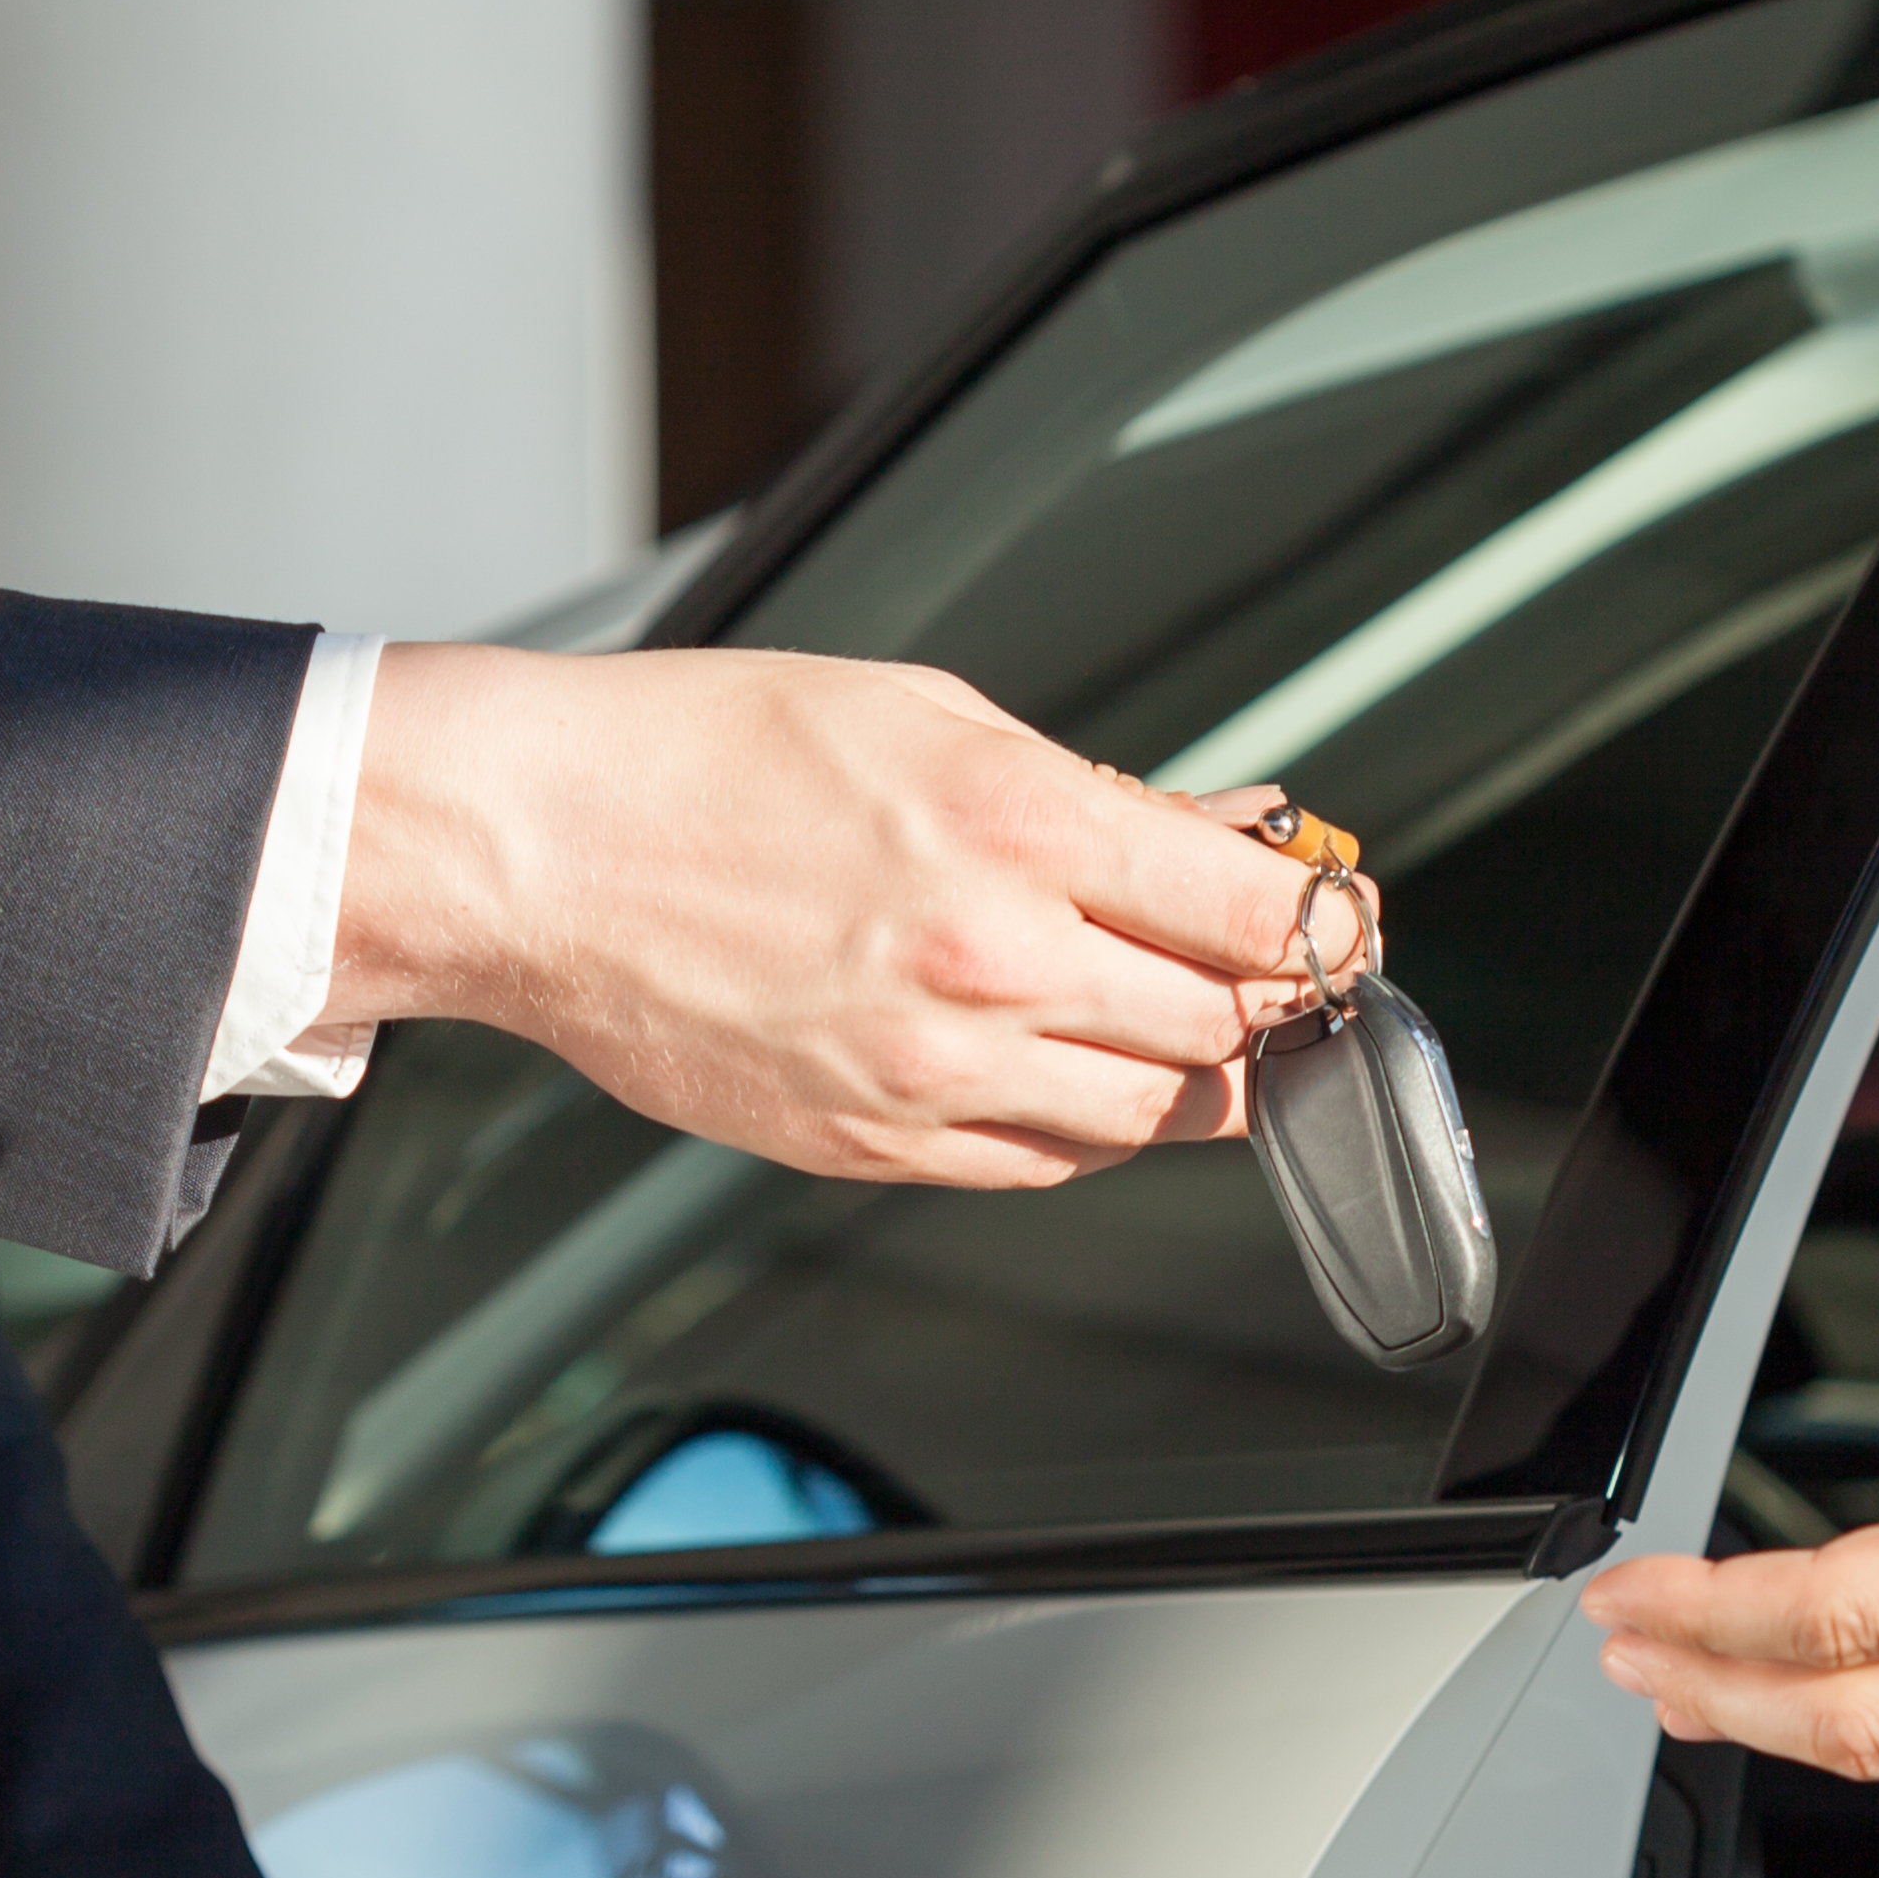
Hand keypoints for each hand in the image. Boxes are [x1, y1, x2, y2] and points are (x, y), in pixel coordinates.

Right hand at [329, 643, 1324, 1186]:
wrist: (537, 850)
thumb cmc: (709, 755)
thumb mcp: (928, 716)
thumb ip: (1093, 790)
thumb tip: (1223, 833)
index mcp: (1021, 825)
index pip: (1255, 917)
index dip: (1327, 927)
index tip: (1341, 922)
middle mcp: (994, 960)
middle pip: (1223, 1027)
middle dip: (1268, 1002)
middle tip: (1273, 974)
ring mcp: (934, 1070)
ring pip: (1150, 1115)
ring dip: (1191, 1072)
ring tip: (1179, 1019)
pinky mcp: (875, 1143)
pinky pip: (1043, 1161)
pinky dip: (1086, 1120)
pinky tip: (1070, 1062)